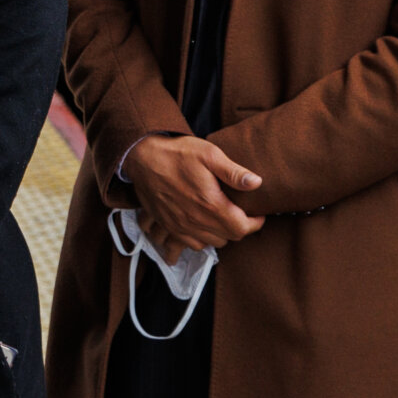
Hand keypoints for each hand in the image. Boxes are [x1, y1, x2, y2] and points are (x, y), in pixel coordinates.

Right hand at [122, 134, 263, 259]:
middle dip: (238, 226)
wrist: (141, 156)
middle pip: (229, 237)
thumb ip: (233, 171)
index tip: (257, 213)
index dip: (255, 223)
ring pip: (212, 242)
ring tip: (221, 216)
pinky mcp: (168, 225)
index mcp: (210, 204)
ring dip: (221, 233)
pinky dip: (202, 238)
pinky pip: (192, 244)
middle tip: (239, 211)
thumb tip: (257, 183)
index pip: (242, 228)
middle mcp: (195, 220)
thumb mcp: (208, 154)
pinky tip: (202, 222)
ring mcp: (180, 225)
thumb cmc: (176, 153)